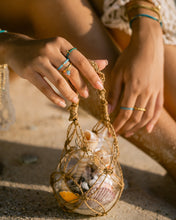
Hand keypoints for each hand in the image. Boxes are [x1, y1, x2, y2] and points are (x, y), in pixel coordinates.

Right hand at [3, 33, 106, 106]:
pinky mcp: (28, 71)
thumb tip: (105, 63)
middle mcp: (50, 49)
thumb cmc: (45, 52)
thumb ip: (83, 59)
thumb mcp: (63, 52)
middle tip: (87, 95)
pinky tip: (62, 104)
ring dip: (69, 93)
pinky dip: (54, 97)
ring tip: (76, 100)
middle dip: (81, 85)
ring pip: (58, 81)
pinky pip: (44, 88)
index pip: (81, 60)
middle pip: (70, 71)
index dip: (92, 74)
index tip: (100, 86)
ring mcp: (38, 60)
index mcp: (61, 43)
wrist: (17, 49)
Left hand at [108, 19, 163, 135]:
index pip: (124, 114)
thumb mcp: (118, 73)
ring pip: (147, 116)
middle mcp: (146, 93)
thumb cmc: (130, 56)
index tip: (111, 131)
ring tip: (129, 133)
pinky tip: (148, 129)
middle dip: (126, 128)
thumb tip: (109, 110)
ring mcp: (155, 92)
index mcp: (133, 88)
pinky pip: (158, 109)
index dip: (117, 125)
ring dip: (138, 127)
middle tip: (118, 133)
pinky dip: (153, 121)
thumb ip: (114, 93)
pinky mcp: (160, 90)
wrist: (149, 44)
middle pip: (136, 118)